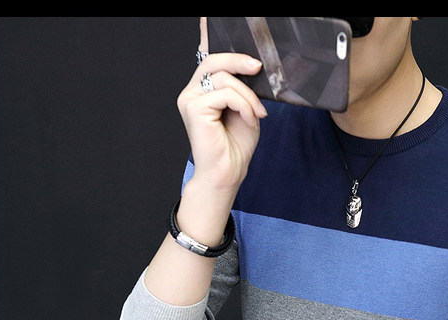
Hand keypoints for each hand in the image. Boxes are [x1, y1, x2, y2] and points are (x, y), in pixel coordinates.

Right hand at [177, 18, 267, 194]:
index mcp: (203, 89)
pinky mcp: (194, 107)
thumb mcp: (245, 110)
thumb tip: (252, 66)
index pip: (205, 55)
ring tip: (256, 114)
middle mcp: (192, 90)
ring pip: (224, 77)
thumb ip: (243, 88)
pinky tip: (249, 118)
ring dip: (247, 95)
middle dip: (239, 60)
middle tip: (258, 68)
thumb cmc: (236, 146)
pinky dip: (243, 104)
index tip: (211, 16)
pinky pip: (226, 93)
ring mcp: (190, 98)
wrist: (227, 174)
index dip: (208, 34)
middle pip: (214, 59)